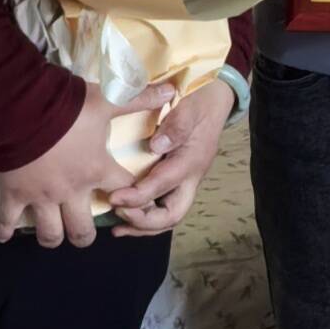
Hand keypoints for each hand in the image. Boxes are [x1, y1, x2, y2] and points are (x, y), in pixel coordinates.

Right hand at [0, 81, 160, 246]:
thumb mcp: (105, 99)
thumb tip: (172, 91)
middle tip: (84, 230)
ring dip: (53, 236)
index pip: (127, 191)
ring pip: (51, 233)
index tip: (138, 206)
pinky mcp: (14, 194)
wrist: (21, 105)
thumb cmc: (66, 105)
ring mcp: (41, 196)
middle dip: (85, 236)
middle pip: (83, 230)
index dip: (138, 200)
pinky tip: (2, 236)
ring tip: (53, 233)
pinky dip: (4, 229)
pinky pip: (7, 220)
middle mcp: (71, 190)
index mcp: (96, 169)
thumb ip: (137, 99)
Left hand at [104, 83, 225, 233]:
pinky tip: (124, 218)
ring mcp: (184, 183)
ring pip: (167, 217)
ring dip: (142, 226)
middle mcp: (189, 178)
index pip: (164, 185)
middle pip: (171, 215)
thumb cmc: (200, 103)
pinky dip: (144, 218)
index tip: (114, 197)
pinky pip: (162, 208)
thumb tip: (156, 146)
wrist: (215, 100)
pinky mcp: (176, 182)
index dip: (138, 196)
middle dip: (143, 221)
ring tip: (118, 228)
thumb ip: (176, 126)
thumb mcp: (190, 107)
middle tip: (118, 213)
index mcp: (191, 162)